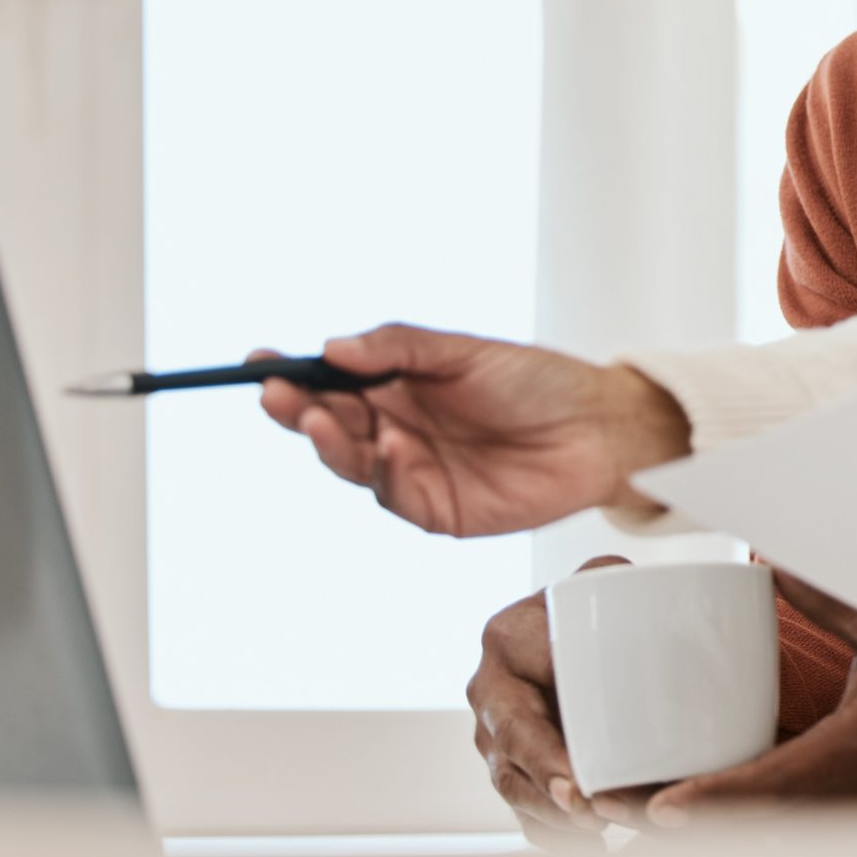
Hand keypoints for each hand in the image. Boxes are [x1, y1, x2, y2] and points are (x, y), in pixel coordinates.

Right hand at [256, 326, 688, 536]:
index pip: (330, 382)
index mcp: (398, 387)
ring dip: (332, 442)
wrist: (599, 429)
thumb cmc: (538, 384)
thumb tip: (334, 347)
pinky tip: (390, 448)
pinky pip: (395, 494)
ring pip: (352, 463)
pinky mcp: (437, 508)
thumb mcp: (465, 352)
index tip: (257, 364)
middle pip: (329, 425)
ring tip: (323, 417)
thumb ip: (400, 348)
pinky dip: (386, 472)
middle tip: (278, 395)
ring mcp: (414, 470)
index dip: (291, 376)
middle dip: (298, 411)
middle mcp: (397, 429)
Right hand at [468, 557, 625, 849]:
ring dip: (555, 817)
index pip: (517, 706)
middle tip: (590, 809)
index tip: (577, 777)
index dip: (544, 748)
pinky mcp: (513, 768)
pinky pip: (524, 813)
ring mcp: (495, 737)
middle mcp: (490, 693)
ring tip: (599, 830)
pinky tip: (593, 846)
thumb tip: (628, 594)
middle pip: (510, 757)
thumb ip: (610, 578)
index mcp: (504, 642)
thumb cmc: (597, 600)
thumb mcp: (603, 577)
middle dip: (548, 790)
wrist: (577, 628)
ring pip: (514, 790)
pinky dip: (555, 835)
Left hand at [608, 575, 856, 824]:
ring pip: (750, 832)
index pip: (771, 786)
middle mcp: (842, 794)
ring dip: (688, 825)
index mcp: (855, 751)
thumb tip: (769, 558)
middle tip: (603, 801)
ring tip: (619, 804)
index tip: (657, 806)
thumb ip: (830, 598)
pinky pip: (770, 825)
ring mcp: (840, 811)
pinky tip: (678, 804)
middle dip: (670, 819)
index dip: (712, 802)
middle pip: (742, 825)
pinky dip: (721, 821)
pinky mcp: (840, 811)